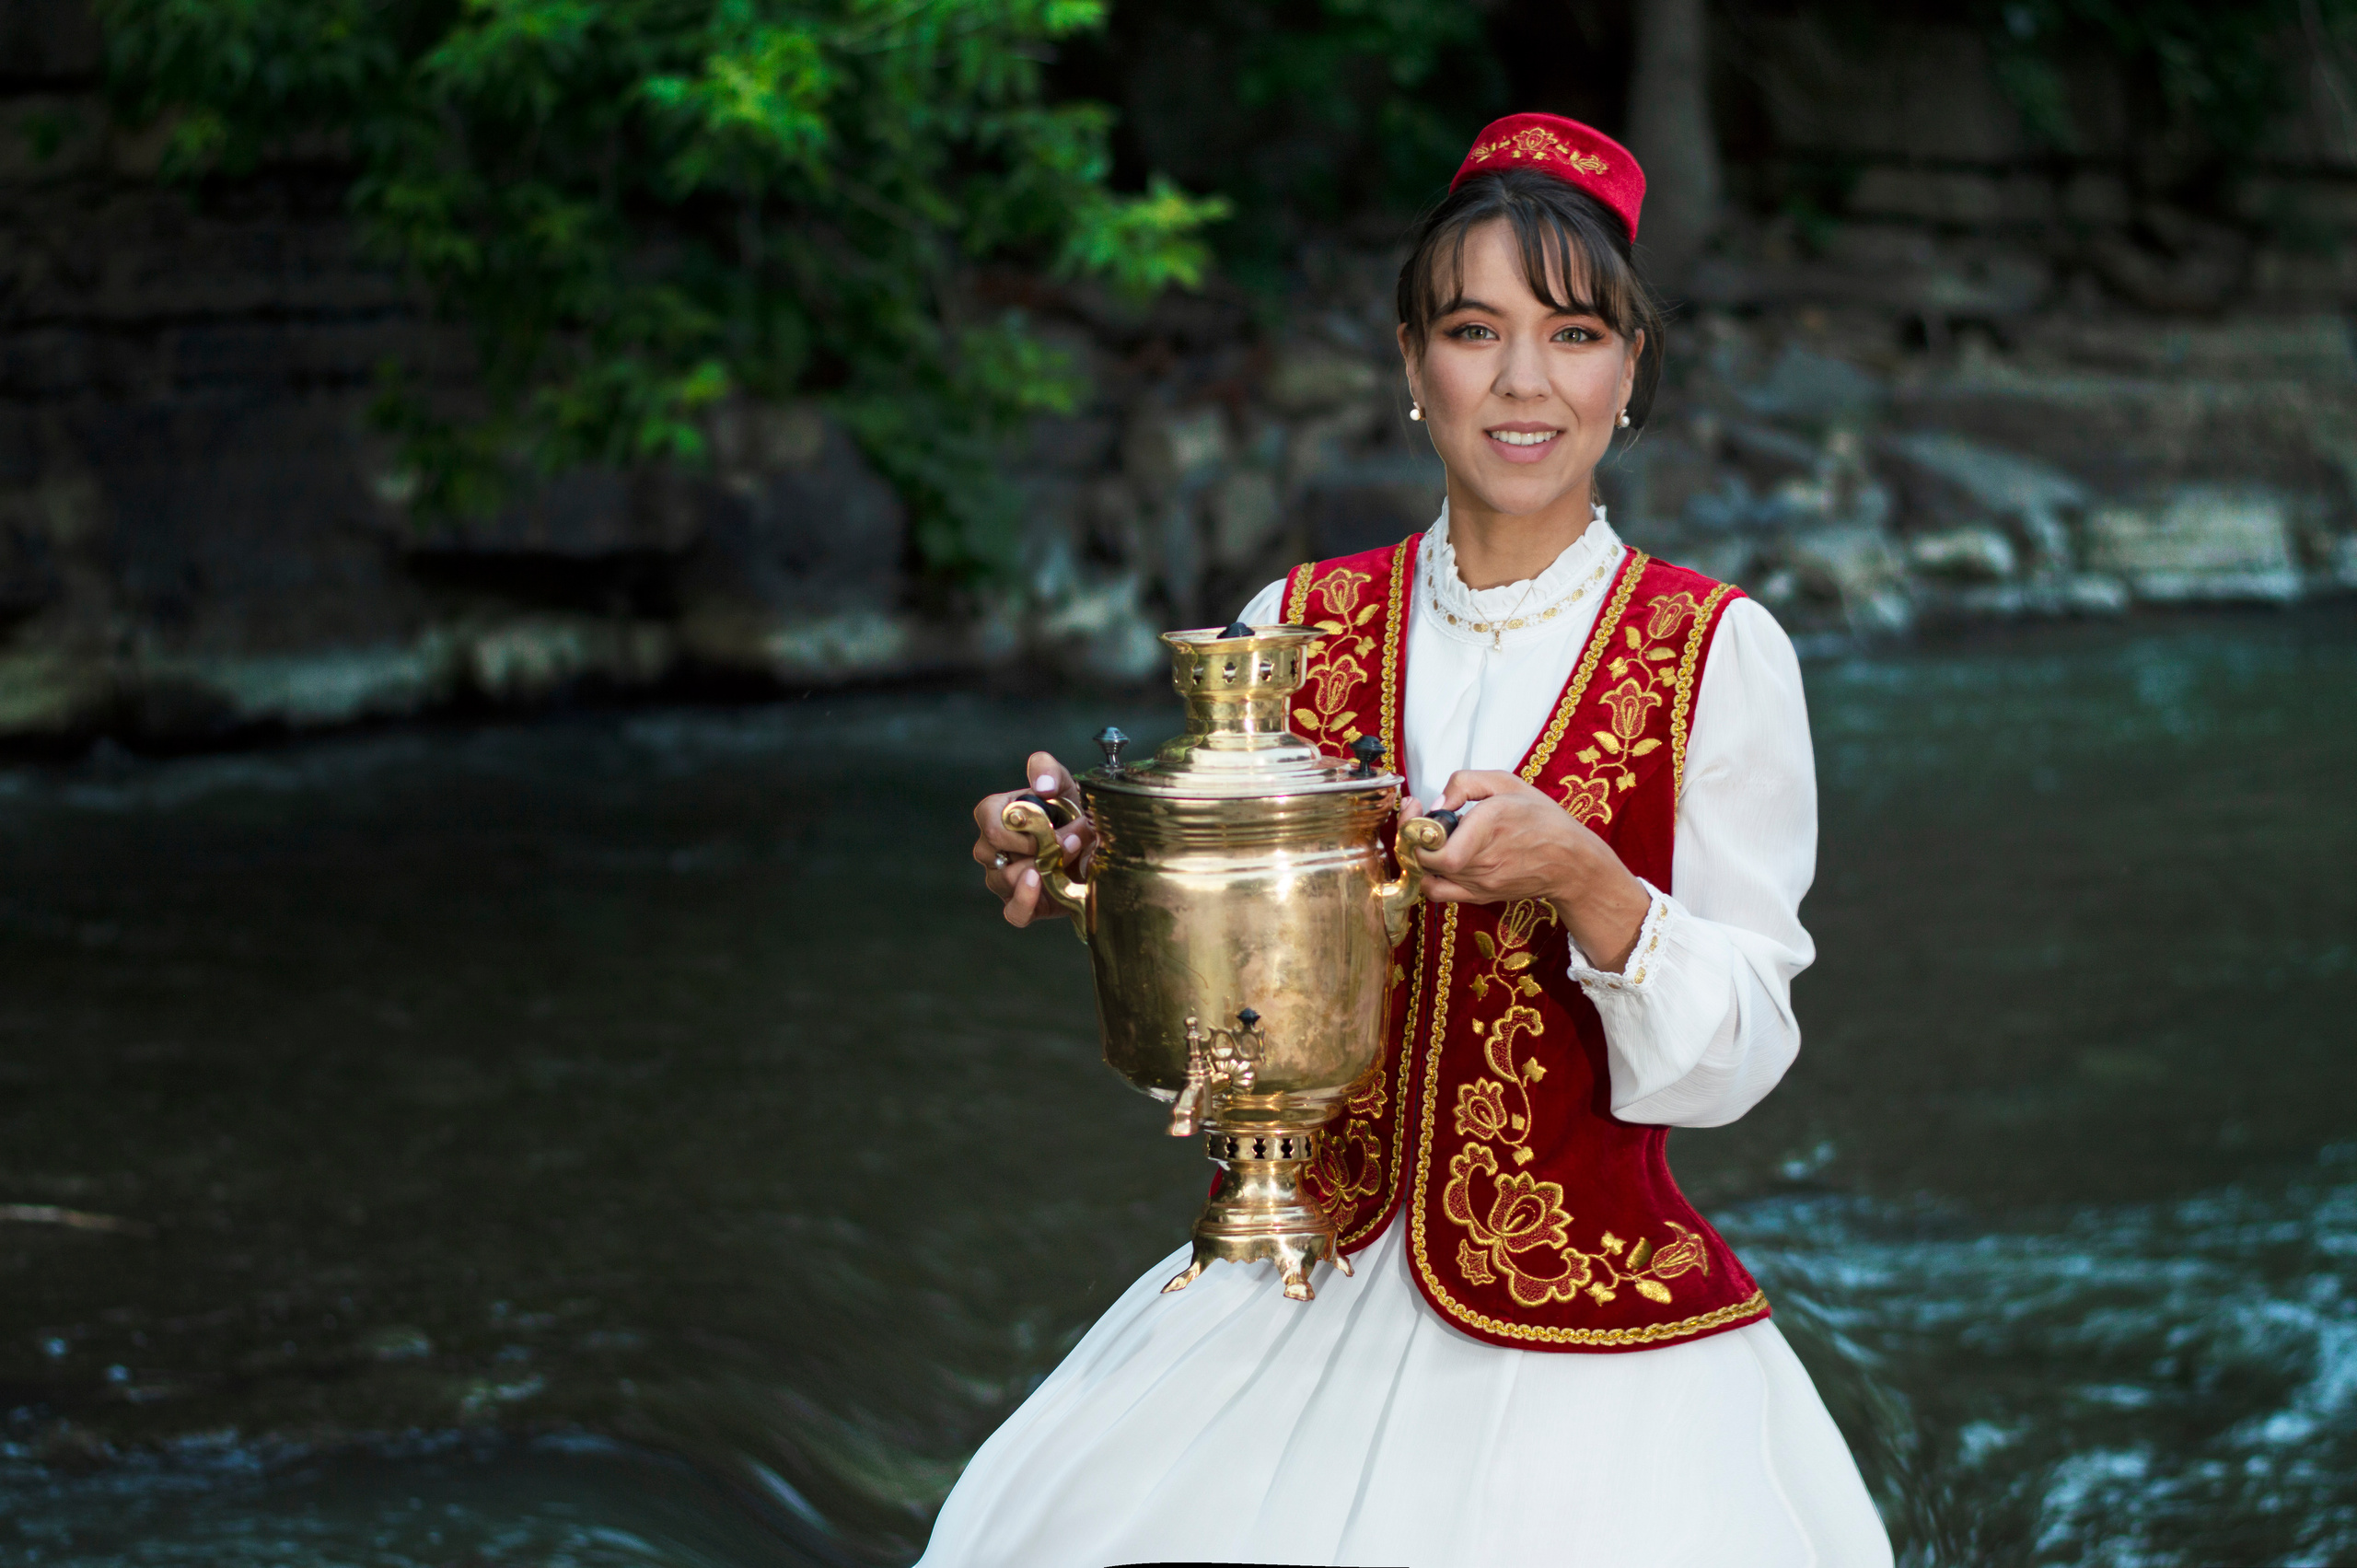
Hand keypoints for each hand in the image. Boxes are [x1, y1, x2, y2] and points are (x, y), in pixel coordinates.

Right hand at [971, 751, 1096, 927]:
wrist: (1098, 851)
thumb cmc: (1075, 815)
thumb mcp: (1066, 786)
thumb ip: (1049, 772)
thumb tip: (1043, 786)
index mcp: (1000, 816)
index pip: (986, 815)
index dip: (1014, 822)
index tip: (1045, 821)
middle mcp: (996, 849)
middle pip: (987, 850)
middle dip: (1030, 845)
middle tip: (1063, 842)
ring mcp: (1005, 879)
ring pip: (1001, 878)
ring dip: (1038, 868)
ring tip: (1064, 860)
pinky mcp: (1024, 906)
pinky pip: (1012, 912)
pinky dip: (1024, 900)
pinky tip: (1039, 884)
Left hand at [1411, 770, 1650, 971]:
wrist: (1570, 862)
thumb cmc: (1541, 818)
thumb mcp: (1507, 782)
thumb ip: (1465, 782)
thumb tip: (1437, 803)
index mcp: (1490, 823)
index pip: (1434, 843)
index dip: (1413, 826)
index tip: (1416, 807)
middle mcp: (1482, 858)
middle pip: (1425, 856)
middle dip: (1414, 835)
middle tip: (1422, 820)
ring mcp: (1480, 882)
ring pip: (1429, 872)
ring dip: (1422, 853)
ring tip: (1435, 835)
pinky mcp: (1479, 896)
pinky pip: (1438, 893)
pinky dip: (1427, 877)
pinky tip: (1434, 860)